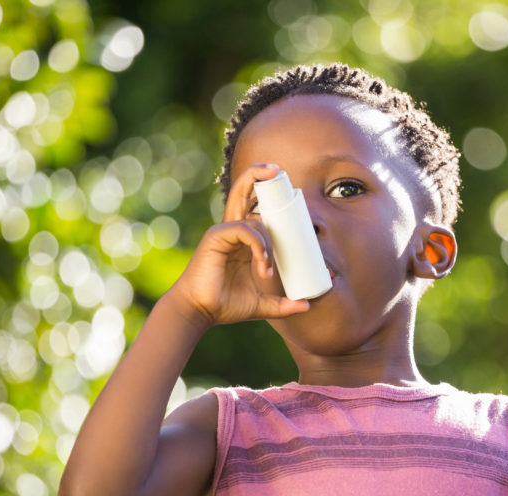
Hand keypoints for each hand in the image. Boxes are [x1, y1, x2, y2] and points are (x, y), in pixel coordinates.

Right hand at [165, 163, 310, 328]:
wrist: (201, 312)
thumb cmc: (225, 305)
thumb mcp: (261, 304)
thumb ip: (282, 304)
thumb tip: (307, 306)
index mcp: (241, 240)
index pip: (257, 210)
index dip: (271, 199)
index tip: (291, 196)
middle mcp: (232, 231)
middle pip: (243, 193)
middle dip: (258, 176)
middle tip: (278, 171)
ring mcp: (223, 232)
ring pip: (251, 216)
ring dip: (267, 243)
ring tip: (266, 271)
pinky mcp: (216, 237)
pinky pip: (243, 229)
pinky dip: (257, 244)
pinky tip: (261, 263)